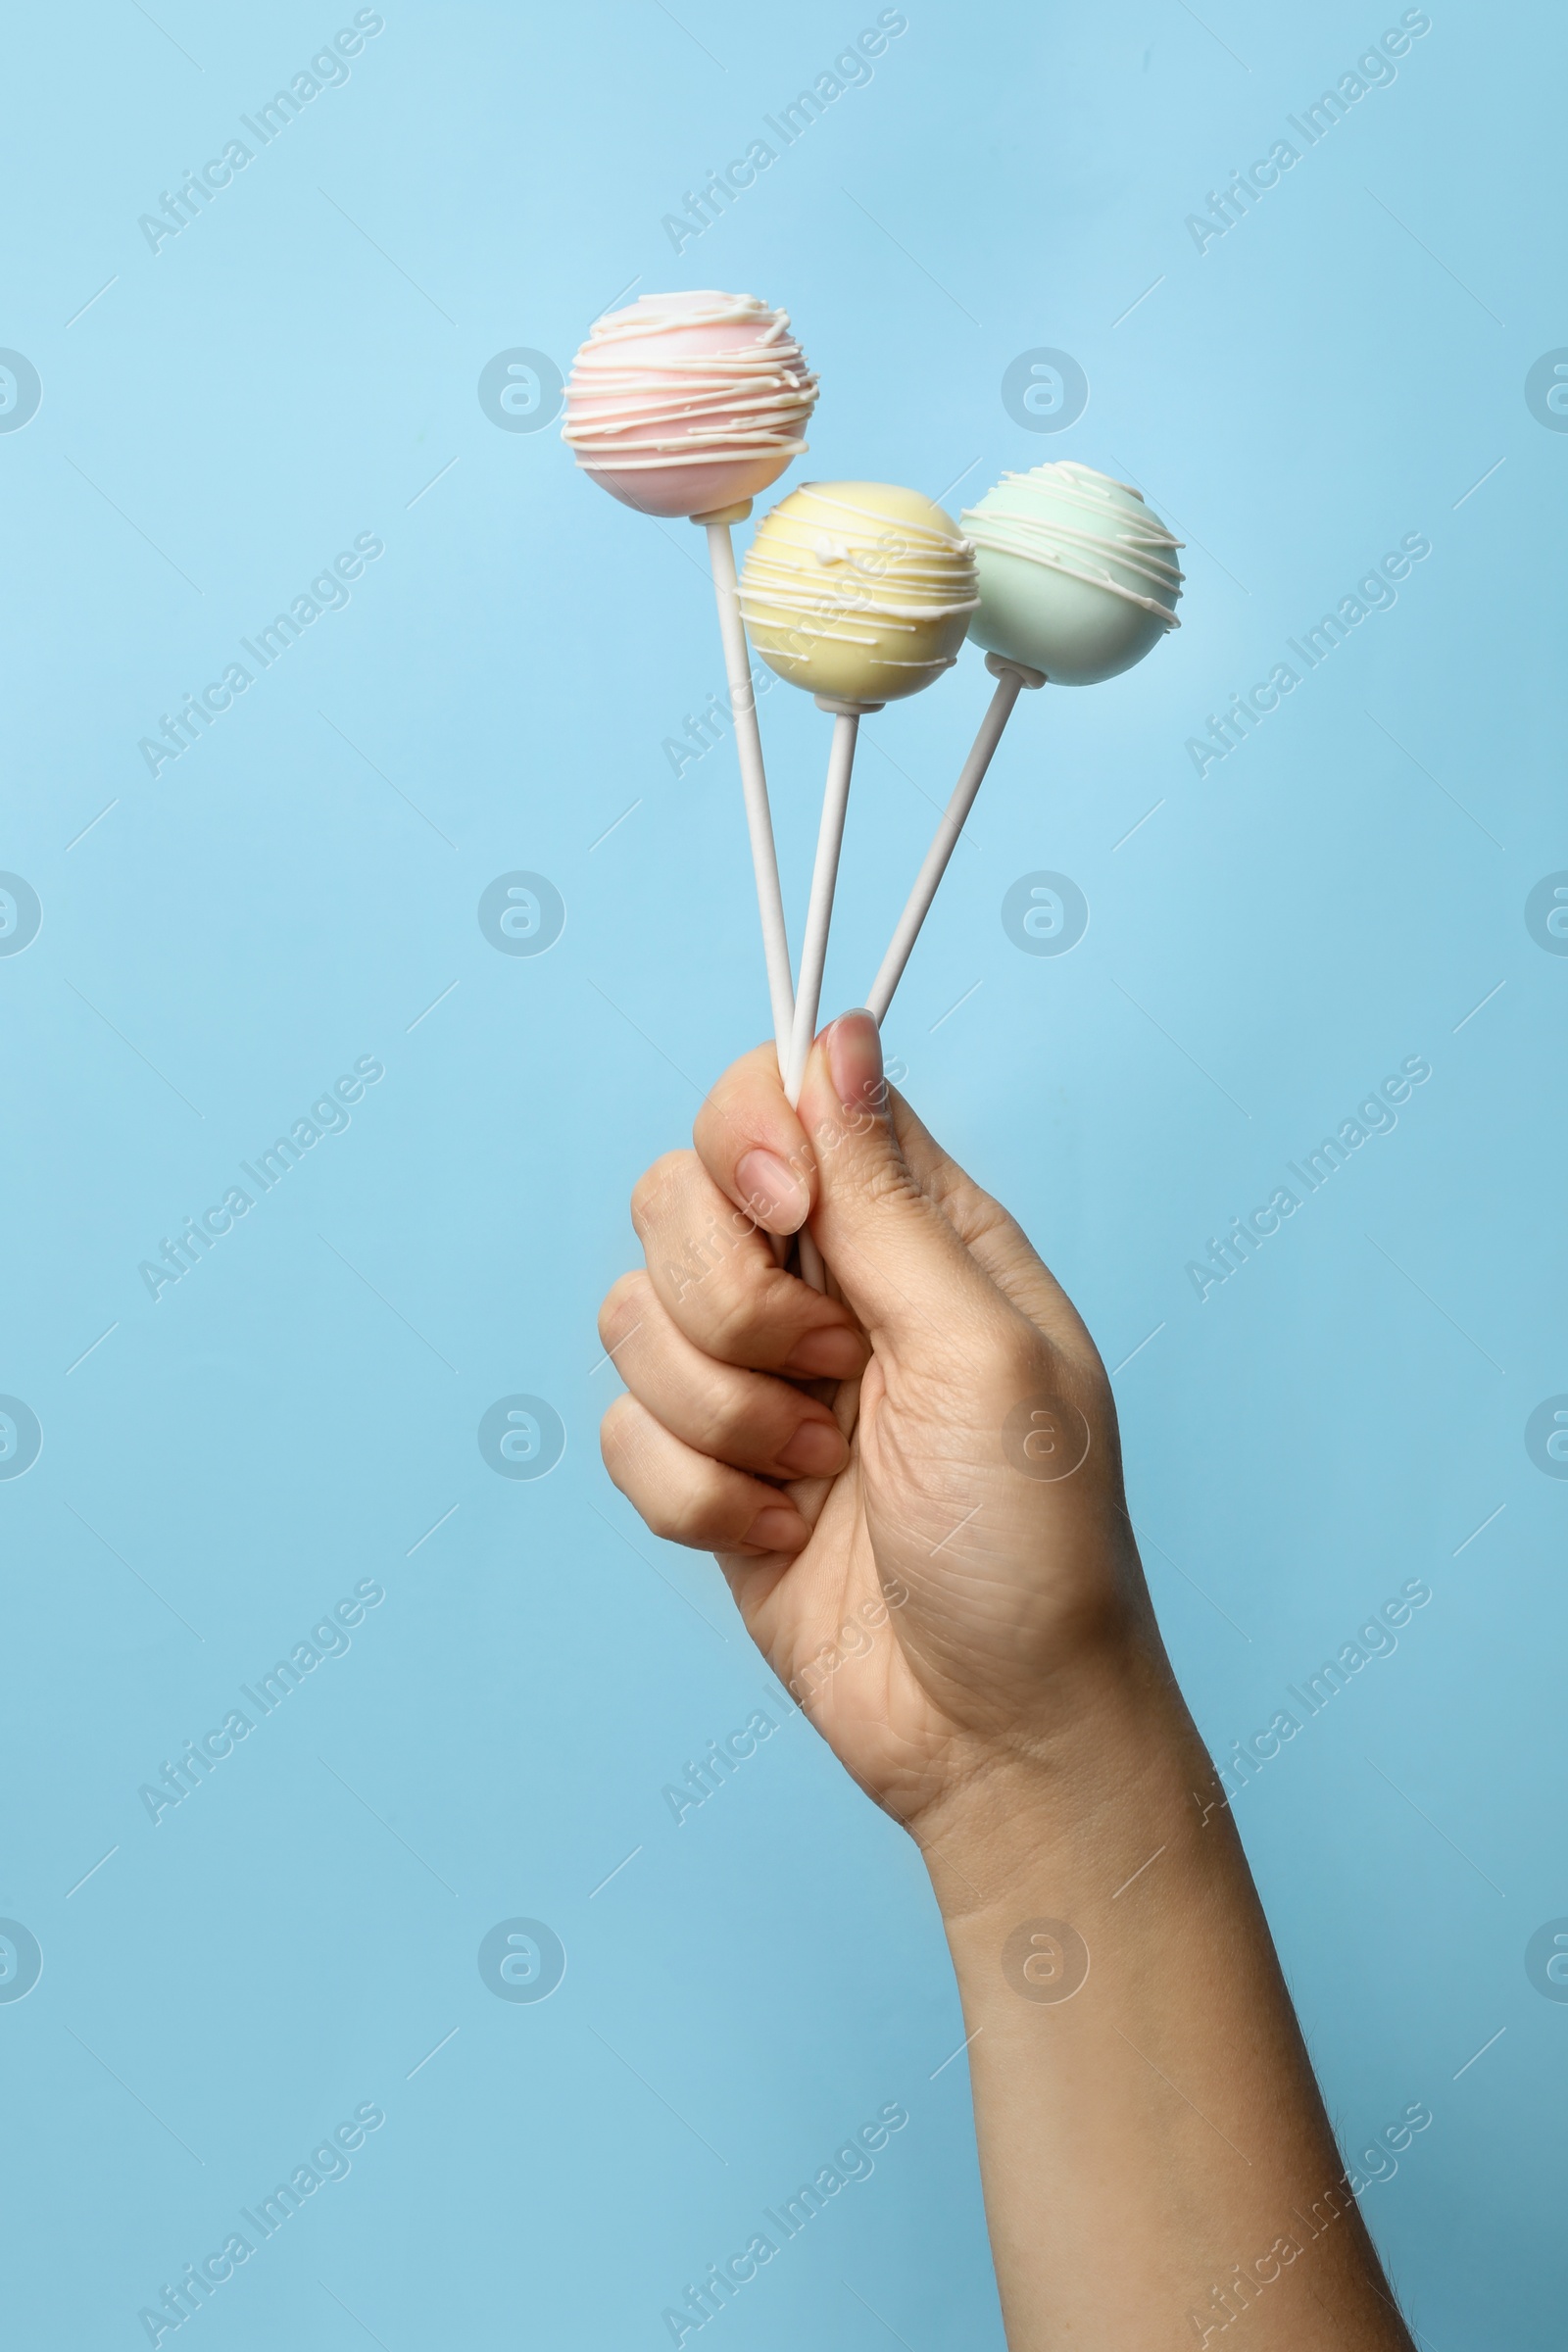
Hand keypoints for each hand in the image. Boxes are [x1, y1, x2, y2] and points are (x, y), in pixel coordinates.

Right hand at [598, 1012, 1171, 1837]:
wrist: (996, 1729)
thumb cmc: (1033, 1543)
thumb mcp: (980, 1352)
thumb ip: (889, 1197)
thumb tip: (837, 1035)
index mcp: (917, 1230)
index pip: (779, 1098)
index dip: (747, 1135)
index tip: (778, 1204)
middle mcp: (830, 1287)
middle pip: (674, 1194)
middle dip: (729, 1301)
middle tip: (830, 1375)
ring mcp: (761, 1379)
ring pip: (630, 1314)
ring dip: (722, 1415)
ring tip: (821, 1477)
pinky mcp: (707, 1471)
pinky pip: (622, 1431)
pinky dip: (695, 1495)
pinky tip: (785, 1537)